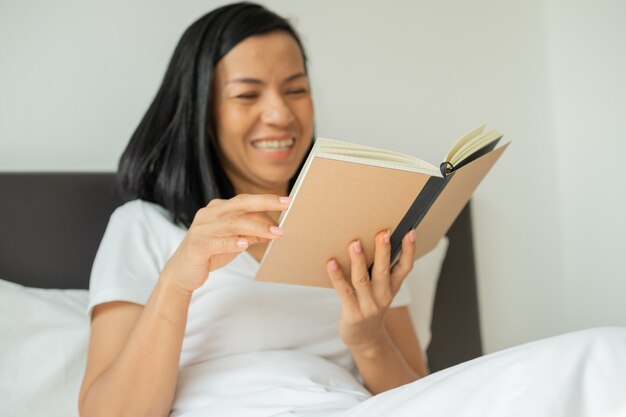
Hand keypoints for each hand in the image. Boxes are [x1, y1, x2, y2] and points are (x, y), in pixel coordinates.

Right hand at [162, 194, 289, 293]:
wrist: (182, 271)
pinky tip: (244, 245)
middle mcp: (209, 214)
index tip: (287, 202)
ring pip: (232, 223)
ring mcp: (201, 229)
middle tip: (286, 204)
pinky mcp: (196, 246)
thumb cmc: (210, 253)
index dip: (266, 201)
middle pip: (240, 204)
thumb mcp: (234, 241)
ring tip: (274, 233)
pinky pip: (216, 242)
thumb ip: (251, 233)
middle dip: (264, 202)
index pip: (245, 201)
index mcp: (218, 209)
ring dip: (256, 227)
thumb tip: (274, 230)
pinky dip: (231, 243)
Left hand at [326, 228, 415, 351]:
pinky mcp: (352, 313)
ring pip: (362, 280)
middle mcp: (383, 296)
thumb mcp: (382, 290)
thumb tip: (369, 240)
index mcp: (392, 287)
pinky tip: (331, 262)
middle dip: (383, 251)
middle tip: (383, 233)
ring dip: (358, 261)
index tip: (410, 232)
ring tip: (355, 244)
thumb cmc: (370, 306)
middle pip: (384, 271)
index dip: (409, 250)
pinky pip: (343, 291)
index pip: (405, 267)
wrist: (365, 339)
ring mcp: (368, 306)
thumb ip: (380, 270)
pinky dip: (337, 276)